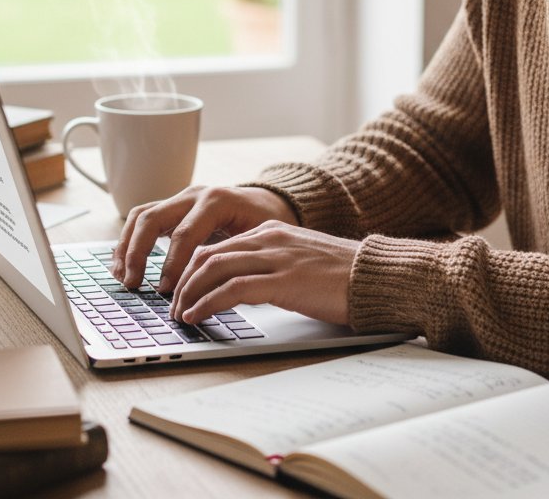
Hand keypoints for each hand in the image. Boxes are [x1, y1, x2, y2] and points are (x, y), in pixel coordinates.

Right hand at [110, 184, 297, 292]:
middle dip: (138, 252)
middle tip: (134, 283)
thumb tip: (216, 290)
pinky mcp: (173, 208)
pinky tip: (123, 265)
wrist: (269, 202)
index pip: (185, 233)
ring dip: (127, 246)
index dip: (172, 264)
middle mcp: (194, 195)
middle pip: (153, 218)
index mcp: (216, 200)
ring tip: (123, 276)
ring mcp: (181, 199)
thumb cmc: (267, 221)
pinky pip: (143, 219)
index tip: (165, 290)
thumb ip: (236, 257)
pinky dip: (129, 241)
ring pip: (141, 215)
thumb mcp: (259, 238)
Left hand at [172, 221, 359, 325]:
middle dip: (183, 281)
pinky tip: (198, 315)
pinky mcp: (283, 281)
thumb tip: (243, 287)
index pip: (218, 245)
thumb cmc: (343, 275)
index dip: (193, 269)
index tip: (182, 290)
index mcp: (273, 231)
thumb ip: (273, 265)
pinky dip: (208, 303)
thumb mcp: (301, 260)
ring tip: (180, 314)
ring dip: (189, 293)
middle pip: (208, 254)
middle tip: (173, 305)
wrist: (375, 275)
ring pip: (214, 268)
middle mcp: (269, 239)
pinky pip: (232, 289)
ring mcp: (276, 258)